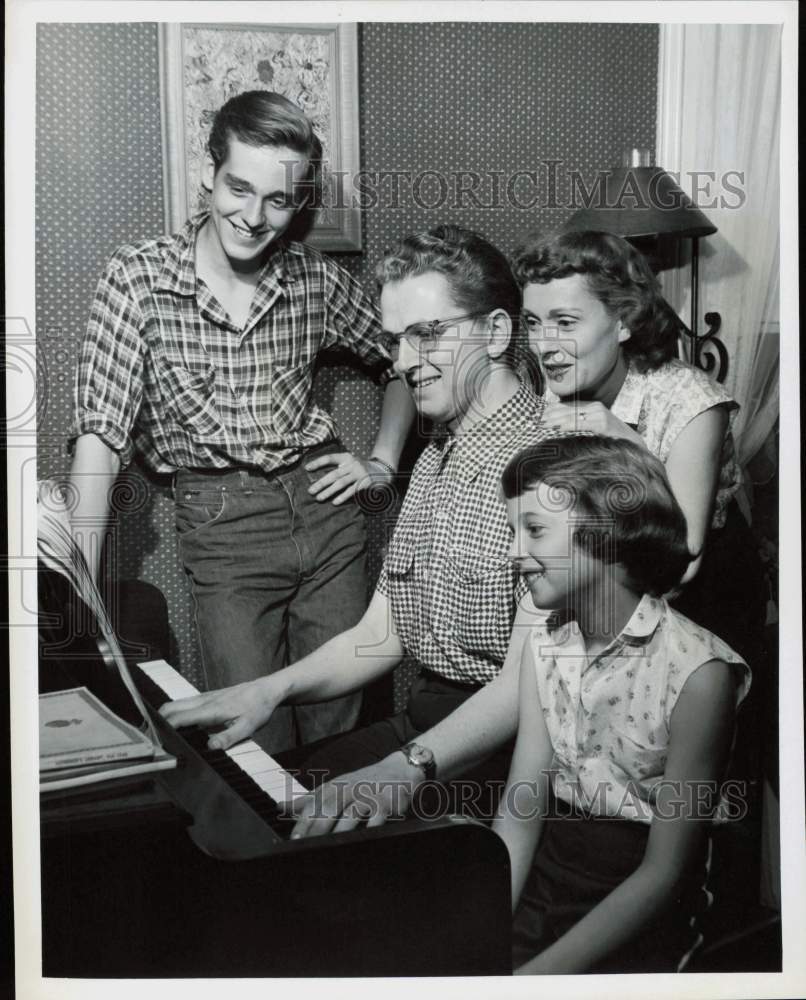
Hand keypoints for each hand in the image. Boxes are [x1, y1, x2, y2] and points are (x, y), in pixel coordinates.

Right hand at [159, 677, 280, 749]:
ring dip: (164, 717)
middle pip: (170, 708)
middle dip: (156, 722)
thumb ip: (229, 737)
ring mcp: (204, 697)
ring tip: (156, 735)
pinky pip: (185, 704)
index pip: (179, 718)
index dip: (164, 729)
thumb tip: (210, 747)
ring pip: (176, 704)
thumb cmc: (258, 708)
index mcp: (211, 709)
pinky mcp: (207, 697)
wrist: (267, 690)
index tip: (154, 742)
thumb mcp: (248, 726)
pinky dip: (174, 713)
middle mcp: (204, 701)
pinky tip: (175, 726)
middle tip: (148, 740)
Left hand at [289, 754, 422, 838]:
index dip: (303, 821)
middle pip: (330, 808)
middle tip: (306, 845)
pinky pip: (377, 817)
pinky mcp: (386, 803)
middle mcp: (350, 789)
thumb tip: (282, 807)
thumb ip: (309, 800)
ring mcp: (368, 796)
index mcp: (335, 787)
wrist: (399, 770)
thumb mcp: (335, 787)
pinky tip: (363, 839)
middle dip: (317, 827)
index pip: (315, 804)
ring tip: (330, 847)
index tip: (293, 839)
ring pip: (351, 813)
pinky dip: (370, 828)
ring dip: (340, 830)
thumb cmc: (363, 783)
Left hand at [306, 452, 393, 505]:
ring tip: (319, 498)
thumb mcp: (350, 464)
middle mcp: (353, 464)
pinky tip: (335, 502)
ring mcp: (360, 473)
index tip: (307, 468)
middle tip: (310, 491)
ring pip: (341, 483)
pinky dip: (343, 497)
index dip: (318, 462)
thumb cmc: (360, 470)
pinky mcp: (366, 483)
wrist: (382, 472)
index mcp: (347, 457)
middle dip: (320, 483)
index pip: (330, 458)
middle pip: (333, 474)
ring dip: (329, 491)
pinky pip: (352, 491)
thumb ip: (338, 468)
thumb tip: (318, 478)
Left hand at [544, 401, 643, 444]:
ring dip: (555, 420)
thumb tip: (558, 430)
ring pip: (571, 415)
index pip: (566, 406)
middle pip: (567, 409)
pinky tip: (557, 428)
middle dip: (550, 416)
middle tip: (536, 422)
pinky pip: (581, 424)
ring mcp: (599, 414)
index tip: (538, 417)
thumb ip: (580, 426)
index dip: (551, 411)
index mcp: (592, 407)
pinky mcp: (603, 423)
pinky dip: (568, 425)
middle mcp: (595, 407)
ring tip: (542, 426)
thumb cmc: (613, 441)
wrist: (635, 446)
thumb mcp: (595, 430)